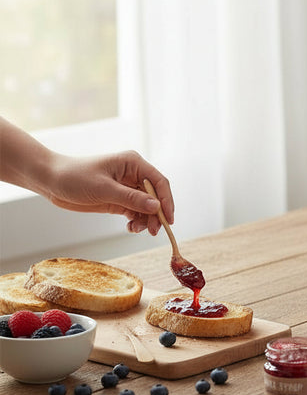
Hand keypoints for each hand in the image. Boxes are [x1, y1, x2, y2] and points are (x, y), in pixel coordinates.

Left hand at [45, 151, 174, 235]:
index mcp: (133, 164)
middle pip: (155, 196)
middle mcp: (134, 175)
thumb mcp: (104, 189)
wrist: (51, 181)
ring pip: (147, 206)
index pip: (159, 182)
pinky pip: (135, 211)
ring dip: (146, 219)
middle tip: (153, 231)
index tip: (168, 219)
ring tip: (137, 229)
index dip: (166, 201)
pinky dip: (136, 221)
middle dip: (156, 214)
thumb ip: (131, 198)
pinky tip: (131, 227)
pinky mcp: (119, 199)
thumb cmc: (75, 177)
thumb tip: (156, 207)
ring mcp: (127, 188)